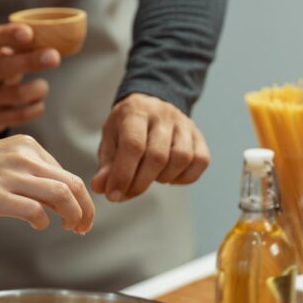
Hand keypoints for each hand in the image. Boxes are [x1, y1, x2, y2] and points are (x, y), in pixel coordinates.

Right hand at [0, 23, 60, 134]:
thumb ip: (14, 46)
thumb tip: (43, 38)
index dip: (9, 36)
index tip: (28, 34)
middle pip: (3, 67)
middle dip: (30, 61)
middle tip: (54, 56)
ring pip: (17, 94)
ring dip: (39, 88)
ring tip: (43, 86)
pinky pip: (22, 114)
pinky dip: (37, 107)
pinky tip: (38, 103)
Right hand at [0, 135, 93, 233]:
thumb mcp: (1, 162)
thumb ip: (28, 175)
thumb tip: (54, 199)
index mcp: (26, 146)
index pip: (65, 172)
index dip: (78, 197)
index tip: (78, 212)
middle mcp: (23, 156)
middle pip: (73, 183)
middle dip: (85, 208)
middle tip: (85, 225)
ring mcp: (11, 175)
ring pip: (63, 195)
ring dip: (74, 215)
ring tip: (72, 228)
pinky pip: (37, 211)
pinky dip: (44, 222)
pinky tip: (38, 226)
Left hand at [91, 93, 209, 201]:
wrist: (149, 108)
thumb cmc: (126, 128)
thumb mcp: (110, 141)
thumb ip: (106, 166)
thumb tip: (101, 187)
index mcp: (136, 112)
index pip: (133, 145)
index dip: (123, 174)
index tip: (113, 195)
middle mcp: (163, 114)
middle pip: (157, 155)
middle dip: (140, 183)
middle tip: (128, 192)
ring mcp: (184, 124)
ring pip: (182, 158)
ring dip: (164, 178)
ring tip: (151, 178)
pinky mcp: (198, 136)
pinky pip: (201, 161)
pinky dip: (185, 177)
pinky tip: (170, 177)